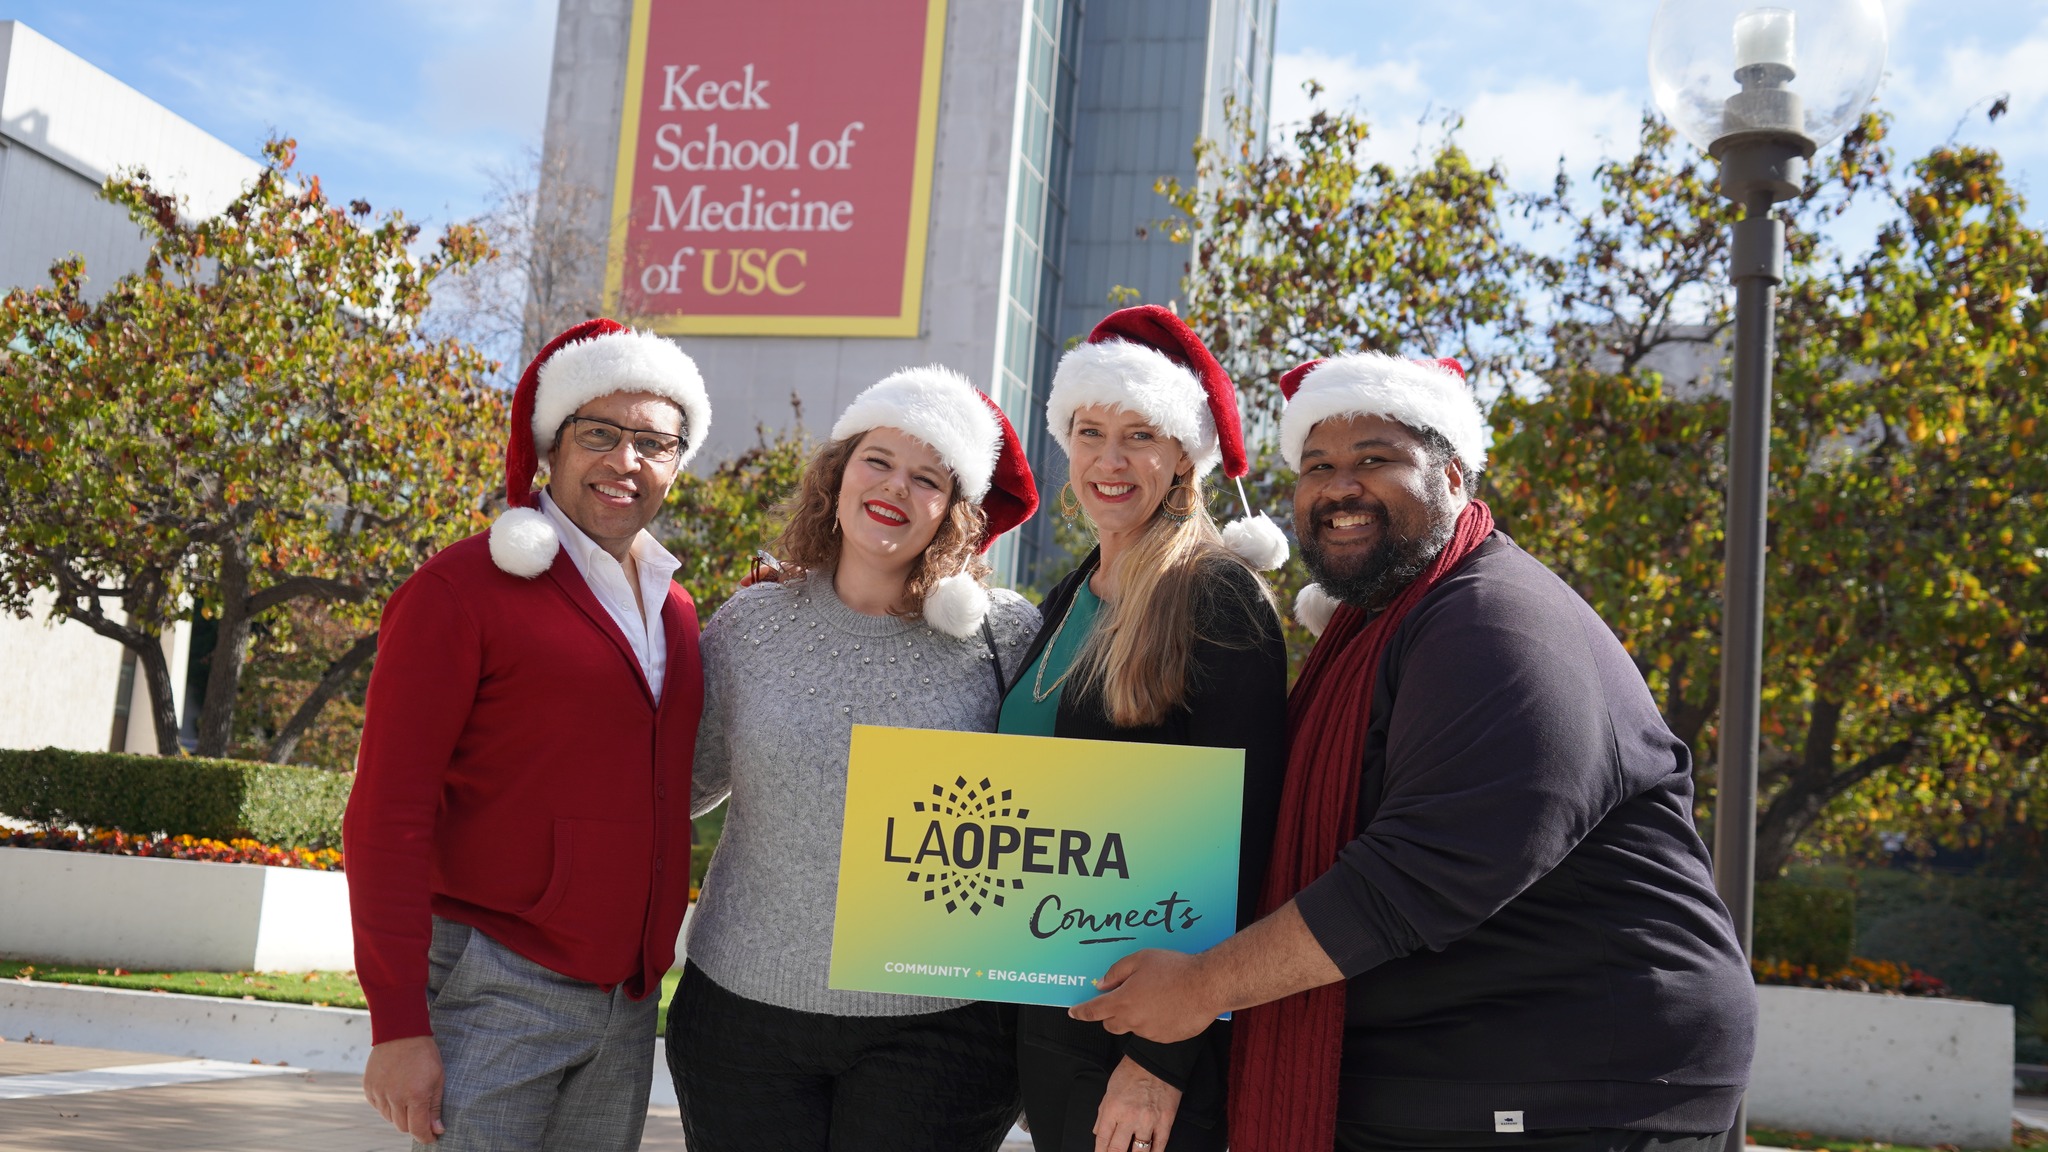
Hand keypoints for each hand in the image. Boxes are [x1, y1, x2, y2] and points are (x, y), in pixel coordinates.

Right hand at [363, 1035, 445, 1143]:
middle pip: (402, 1127)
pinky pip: (378, 1107)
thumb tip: (437, 1130)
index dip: (426, 1137)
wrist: (400, 1032)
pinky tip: (396, 1093)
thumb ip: (435, 1107)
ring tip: (409, 1099)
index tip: (432, 1138)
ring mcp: (379, 1093)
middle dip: (414, 1125)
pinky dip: (388, 1106)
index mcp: (415, 1096)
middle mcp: (395, 1097)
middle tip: (422, 1116)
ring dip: (400, 1115)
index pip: (418, 1129)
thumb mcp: (438, 1078)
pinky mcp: (369, 1088)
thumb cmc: (424, 1054)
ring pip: (390, 1118)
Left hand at [1069, 949, 1219, 1043]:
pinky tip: (1168, 1006)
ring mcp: (1150, 1032)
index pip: (1093, 1011)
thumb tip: (1102, 984)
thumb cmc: (1174, 968)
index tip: (1073, 1012)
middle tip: (1123, 997)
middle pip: (1110, 1024)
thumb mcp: (1141, 959)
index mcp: (1123, 1001)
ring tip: (1155, 996)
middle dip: (1110, 1014)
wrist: (1206, 986)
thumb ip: (1117, 972)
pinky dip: (1154, 1021)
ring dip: (1136, 1016)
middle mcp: (1133, 1021)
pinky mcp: (1166, 1038)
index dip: (1080, 1012)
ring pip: (1133, 1027)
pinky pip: (1152, 1031)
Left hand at [1094, 1055, 1180, 1151]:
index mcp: (1113, 1108)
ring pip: (1139, 1151)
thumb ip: (1102, 1114)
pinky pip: (1160, 1145)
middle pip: (1118, 1149)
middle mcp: (1129, 1117)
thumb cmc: (1131, 1072)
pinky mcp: (1165, 1121)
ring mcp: (1148, 1121)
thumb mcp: (1110, 1090)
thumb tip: (1098, 1133)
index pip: (1103, 1140)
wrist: (1155, 1060)